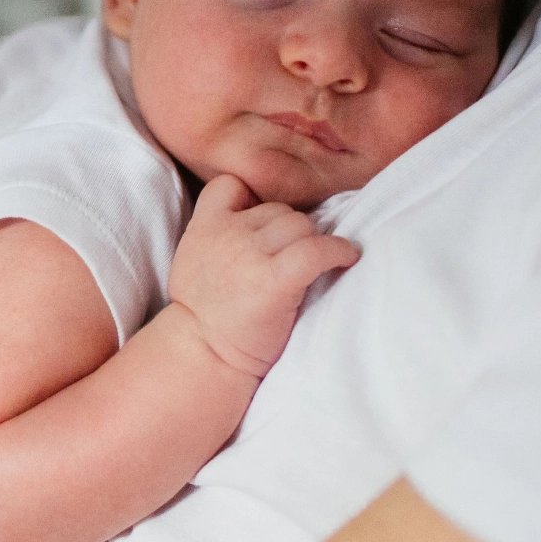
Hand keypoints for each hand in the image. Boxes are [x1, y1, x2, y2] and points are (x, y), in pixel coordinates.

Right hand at [168, 175, 360, 378]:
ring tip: (318, 265)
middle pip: (279, 209)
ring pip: (301, 224)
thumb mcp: (194, 262)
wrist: (205, 357)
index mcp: (204, 227)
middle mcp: (227, 233)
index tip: (266, 222)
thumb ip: (218, 235)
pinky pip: (317, 249)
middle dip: (290, 232)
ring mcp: (250, 254)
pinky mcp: (275, 279)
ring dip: (313, 241)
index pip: (230, 184)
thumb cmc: (208, 316)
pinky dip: (338, 250)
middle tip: (295, 260)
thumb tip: (254, 221)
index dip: (252, 196)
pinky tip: (347, 258)